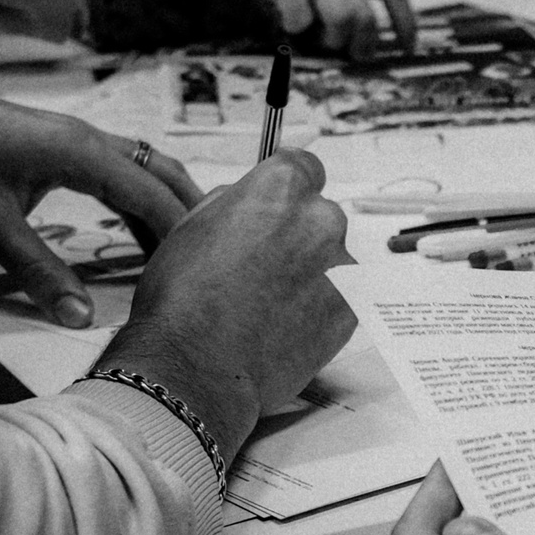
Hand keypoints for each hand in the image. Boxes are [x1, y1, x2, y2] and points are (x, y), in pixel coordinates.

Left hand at [0, 79, 203, 326]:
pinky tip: (137, 234)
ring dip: (167, 206)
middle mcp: (86, 139)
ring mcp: (72, 139)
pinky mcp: (56, 146)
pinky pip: (117, 173)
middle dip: (191, 211)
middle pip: (161, 171)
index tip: (206, 270)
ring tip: (186, 252)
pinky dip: (137, 202)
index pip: (153, 194)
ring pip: (142, 169)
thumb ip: (40, 271)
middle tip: (216, 258)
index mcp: (80, 152)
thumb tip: (84, 319)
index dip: (183, 231)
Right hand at [98, 147, 355, 453]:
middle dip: (298, 234)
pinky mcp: (351, 312)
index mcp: (281, 188)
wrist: (197, 368)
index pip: (304, 166)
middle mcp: (320, 219)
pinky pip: (340, 299)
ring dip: (311, 273)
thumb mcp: (191, 226)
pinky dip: (319, 308)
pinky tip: (283, 326)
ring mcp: (341, 267)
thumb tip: (246, 197)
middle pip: (319, 215)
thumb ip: (232, 202)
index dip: (290, 188)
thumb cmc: (183, 299)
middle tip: (263, 267)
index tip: (281, 205)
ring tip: (270, 304)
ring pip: (332, 259)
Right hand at [203, 0, 413, 57]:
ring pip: (341, 15)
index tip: (408, 47)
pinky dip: (295, 30)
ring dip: (331, 39)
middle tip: (350, 56)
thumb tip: (348, 28)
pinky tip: (284, 24)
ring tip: (315, 40)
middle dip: (363, 44)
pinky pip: (299, 14)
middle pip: (366, 13)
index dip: (405, 20)